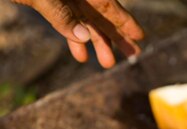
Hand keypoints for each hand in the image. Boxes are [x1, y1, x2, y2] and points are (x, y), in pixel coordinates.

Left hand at [11, 0, 143, 67]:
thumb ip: (60, 14)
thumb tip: (84, 38)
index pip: (106, 3)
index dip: (124, 20)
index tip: (139, 36)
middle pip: (100, 13)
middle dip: (115, 35)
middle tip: (133, 55)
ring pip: (84, 21)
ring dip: (96, 42)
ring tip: (107, 63)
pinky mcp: (47, 3)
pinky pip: (65, 22)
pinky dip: (72, 38)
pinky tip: (79, 56)